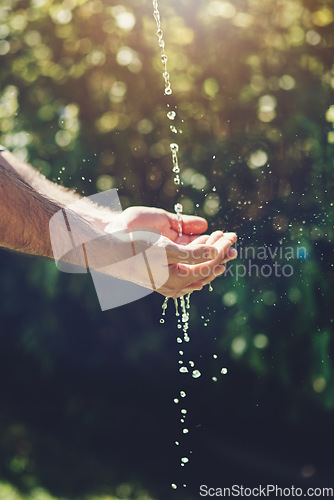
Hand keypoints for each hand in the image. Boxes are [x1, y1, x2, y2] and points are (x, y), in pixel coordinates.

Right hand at [117, 207, 237, 297]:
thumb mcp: (167, 249)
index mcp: (178, 279)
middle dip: (220, 253)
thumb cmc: (136, 249)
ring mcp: (168, 285)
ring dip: (210, 257)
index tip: (232, 235)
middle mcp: (175, 286)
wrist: (109, 254)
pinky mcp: (161, 280)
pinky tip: (201, 260)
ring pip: (197, 272)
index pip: (209, 263)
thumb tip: (216, 254)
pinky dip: (197, 263)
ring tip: (220, 245)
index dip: (222, 248)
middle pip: (206, 270)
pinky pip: (187, 275)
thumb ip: (193, 254)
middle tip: (231, 239)